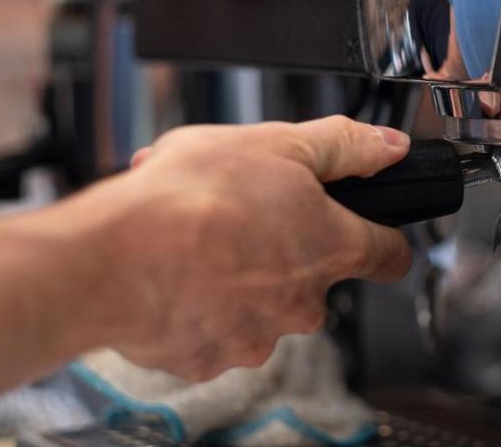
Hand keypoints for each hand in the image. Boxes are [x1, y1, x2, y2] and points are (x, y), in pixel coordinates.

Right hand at [102, 116, 412, 381]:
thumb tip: (390, 147)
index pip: (389, 254)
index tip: (374, 230)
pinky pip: (214, 328)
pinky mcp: (208, 359)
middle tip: (244, 210)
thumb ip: (345, 145)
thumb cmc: (190, 199)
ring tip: (198, 235)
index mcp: (331, 247)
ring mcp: (256, 337)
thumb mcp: (277, 143)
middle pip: (315, 275)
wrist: (110, 259)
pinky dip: (200, 303)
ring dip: (240, 273)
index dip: (384, 236)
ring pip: (262, 302)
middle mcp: (303, 303)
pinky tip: (175, 271)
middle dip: (285, 244)